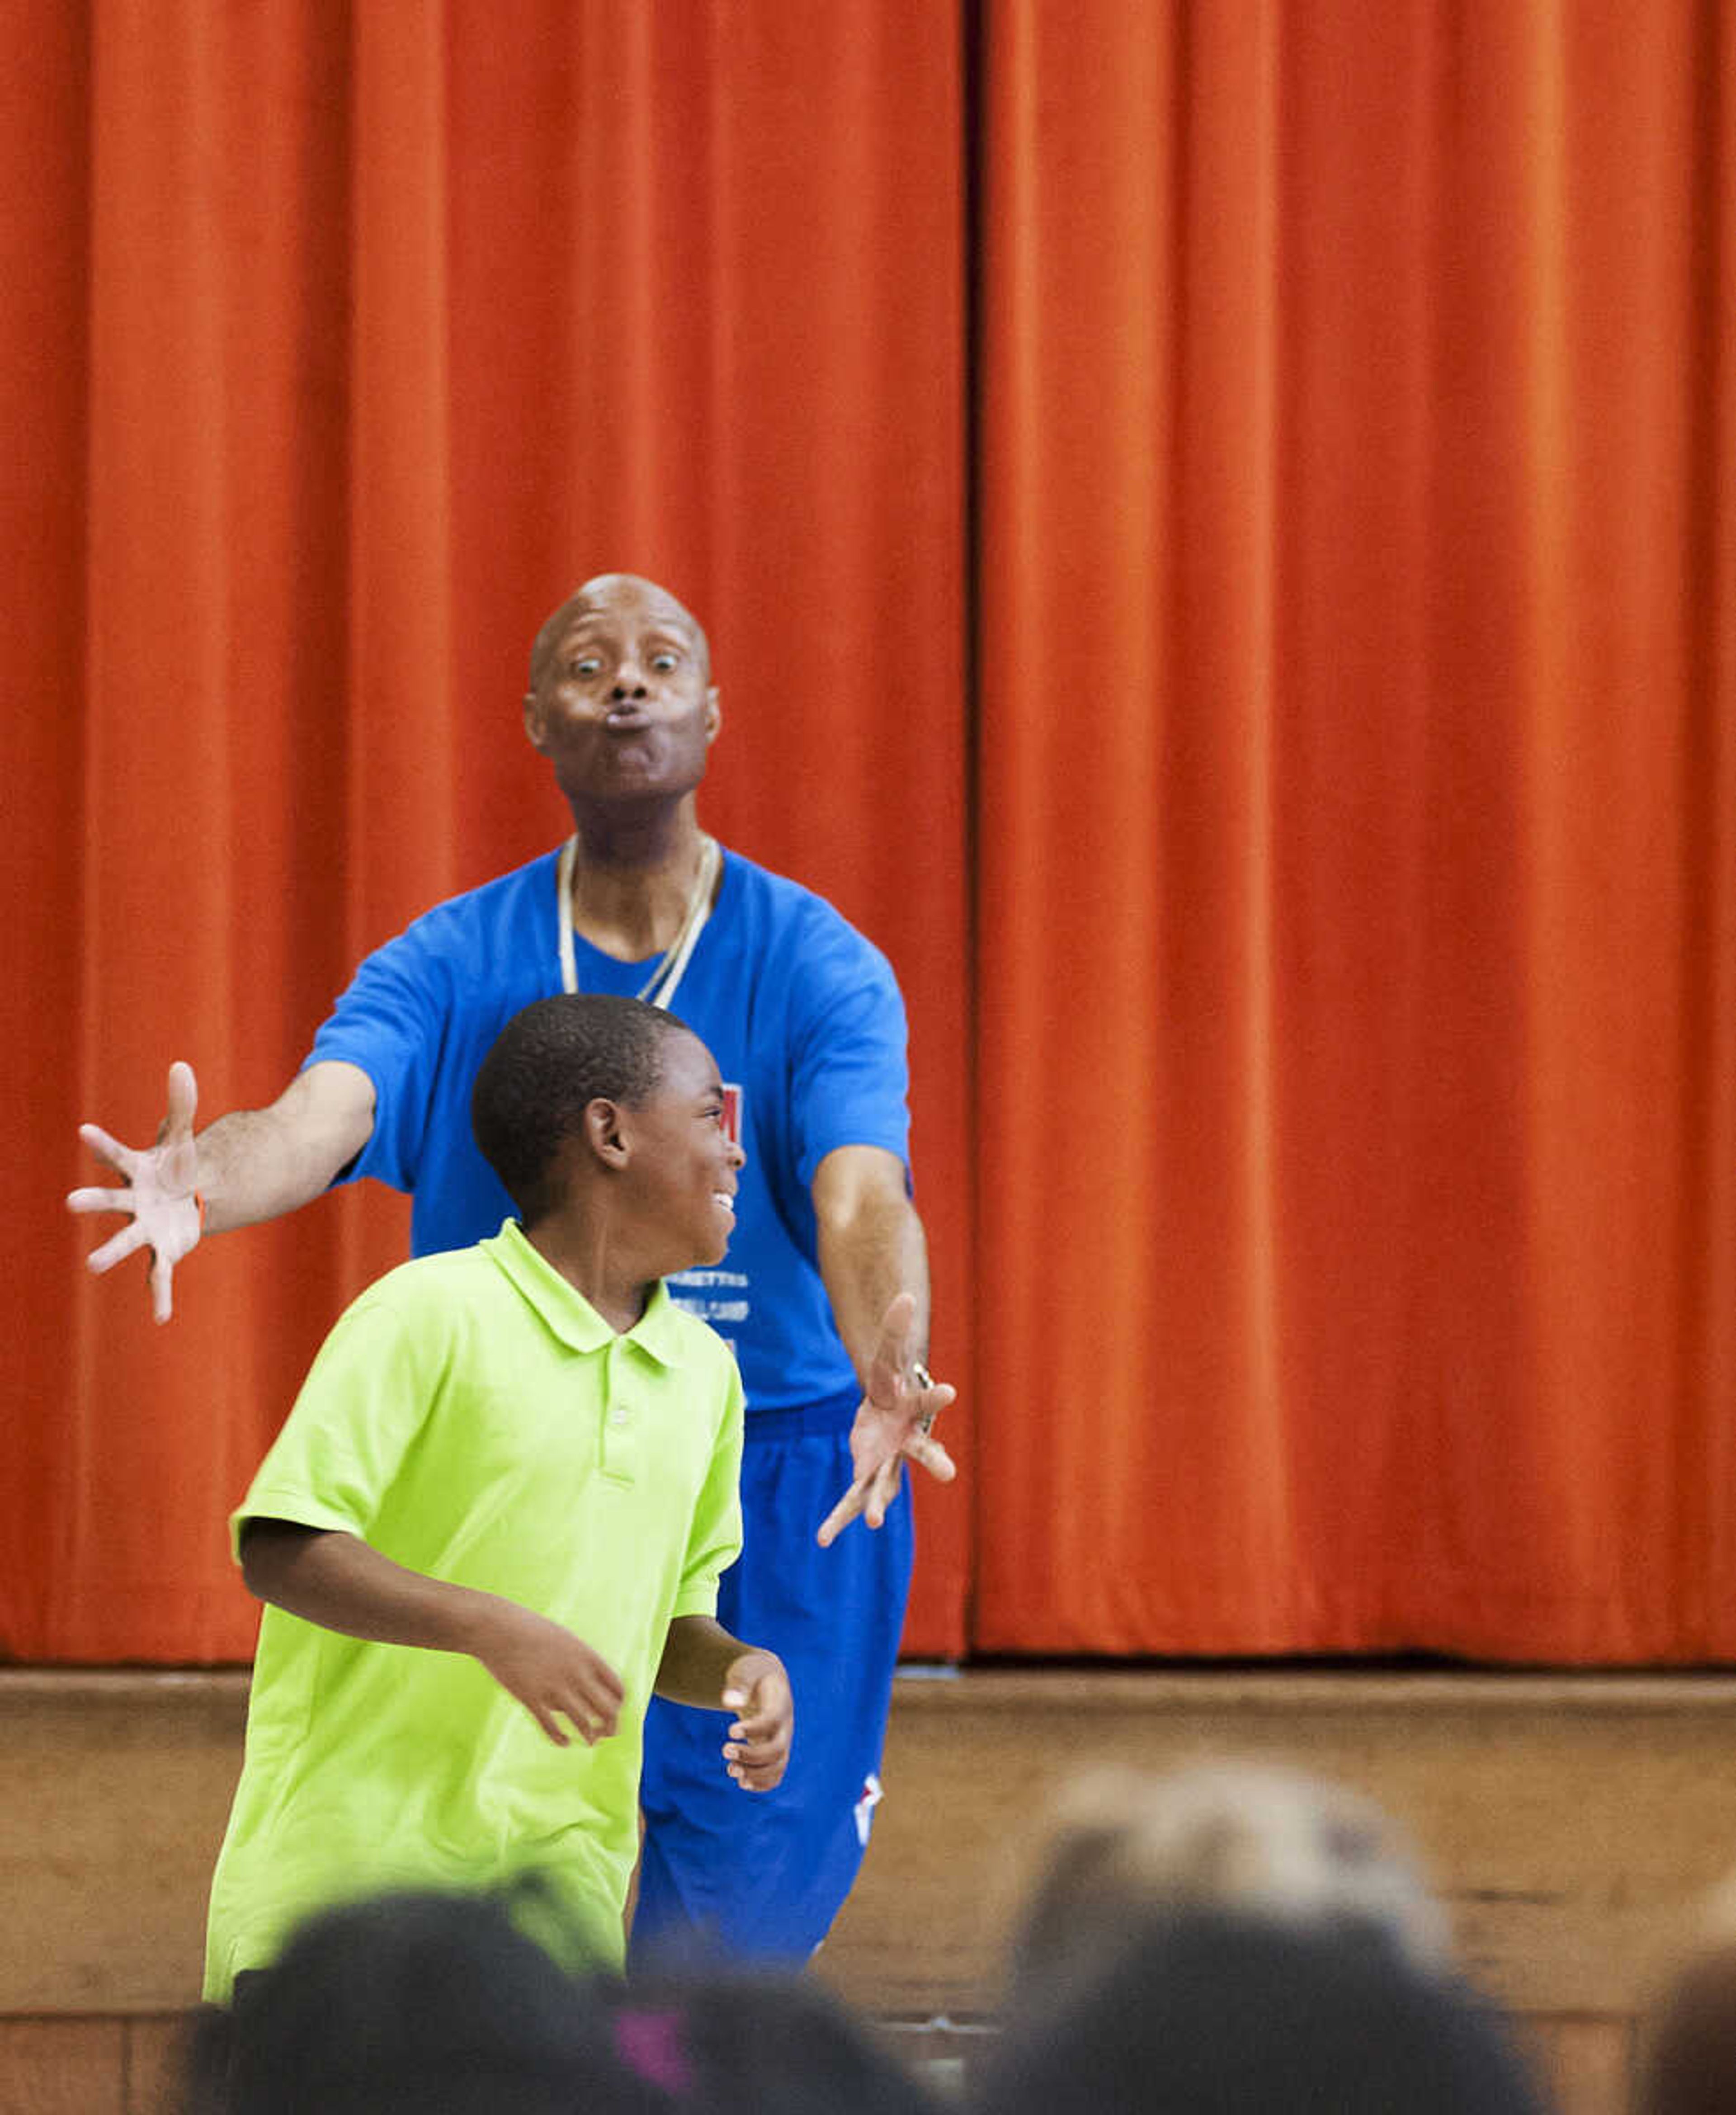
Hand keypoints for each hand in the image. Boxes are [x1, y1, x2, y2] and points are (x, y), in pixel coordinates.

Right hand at [67, 1061, 202, 1323]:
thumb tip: (181, 1066)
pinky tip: (162, 1317)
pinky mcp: (163, 1251)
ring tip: (92, 1265)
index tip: (85, 1130)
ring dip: (110, 1253)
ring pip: (126, 1242)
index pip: (117, 1153)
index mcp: (136, 1172)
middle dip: (93, 1200)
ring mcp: (145, 1229)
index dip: (102, 1143)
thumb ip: (181, 1104)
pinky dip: (159, 1294)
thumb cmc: (176, 1166)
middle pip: (111, 1201)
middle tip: (71, 1201)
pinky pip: (159, 1275)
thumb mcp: (183, 1137)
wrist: (187, 1197)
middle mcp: (133, 1203)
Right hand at [471, 1600, 624, 1748]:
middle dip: (610, 1726)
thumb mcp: (563, 1640)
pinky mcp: (530, 1698)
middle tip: (605, 1733)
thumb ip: (579, 1661)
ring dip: (590, 1736)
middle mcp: (575, 1673)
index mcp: (586, 1656)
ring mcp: (553, 1686)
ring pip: (582, 1722)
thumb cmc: (530, 1630)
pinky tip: (564, 1742)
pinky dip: (560, 1738)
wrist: (497, 1627)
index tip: (614, 1712)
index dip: (619, 1705)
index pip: (617, 1688)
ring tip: (590, 1741)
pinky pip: (551, 1727)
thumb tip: (586, 1685)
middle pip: (607, 1709)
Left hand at [720, 1650, 791, 1791]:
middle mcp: (785, 1726)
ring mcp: (783, 1741)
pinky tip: (742, 1782)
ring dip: (755, 1774)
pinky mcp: (776, 1752)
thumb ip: (739, 1683)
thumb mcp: (746, 1670)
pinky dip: (762, 1784)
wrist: (766, 1680)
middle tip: (725, 1750)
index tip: (730, 1731)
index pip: (771, 1721)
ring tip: (730, 1770)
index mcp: (780, 1703)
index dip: (753, 1730)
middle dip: (751, 1756)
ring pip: (778, 1766)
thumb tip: (729, 1702)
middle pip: (777, 1749)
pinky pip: (776, 1774)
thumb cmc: (753, 1673)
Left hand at [817, 1290, 955, 1547]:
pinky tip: (822, 1540)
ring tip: (871, 1522)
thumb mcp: (888, 1350)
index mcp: (915, 1409)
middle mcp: (907, 1441)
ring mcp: (888, 1462)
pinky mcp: (866, 1473)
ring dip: (877, 1502)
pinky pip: (851, 1498)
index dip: (937, 1394)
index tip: (949, 1389)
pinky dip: (838, 1518)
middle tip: (950, 1474)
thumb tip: (902, 1295)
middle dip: (935, 1462)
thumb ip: (895, 1327)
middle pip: (922, 1451)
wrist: (888, 1407)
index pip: (928, 1399)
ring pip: (884, 1485)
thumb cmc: (892, 1378)